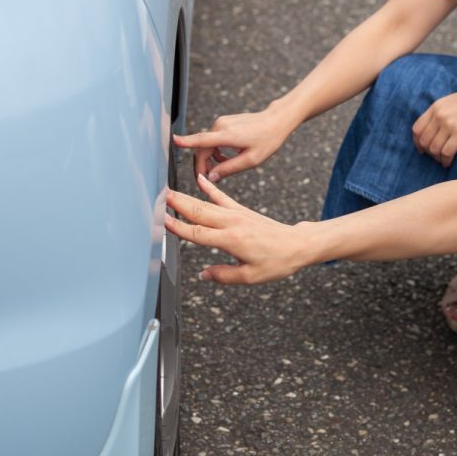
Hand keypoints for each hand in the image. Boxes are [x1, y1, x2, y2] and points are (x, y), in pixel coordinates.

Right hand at [165, 175, 310, 283]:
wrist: (297, 245)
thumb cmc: (278, 261)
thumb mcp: (251, 277)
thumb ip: (224, 275)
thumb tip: (204, 275)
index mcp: (232, 240)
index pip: (198, 233)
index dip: (178, 228)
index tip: (162, 220)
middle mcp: (232, 223)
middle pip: (198, 212)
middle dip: (177, 204)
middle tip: (159, 197)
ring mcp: (237, 214)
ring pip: (206, 204)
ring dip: (187, 197)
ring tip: (169, 190)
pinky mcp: (242, 210)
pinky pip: (222, 197)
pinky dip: (210, 188)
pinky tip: (200, 179)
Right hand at [173, 102, 298, 180]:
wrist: (277, 120)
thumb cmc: (267, 140)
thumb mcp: (251, 160)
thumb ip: (229, 169)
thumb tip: (210, 177)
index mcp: (227, 135)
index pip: (202, 140)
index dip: (186, 142)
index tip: (174, 141)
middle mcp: (221, 126)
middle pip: (201, 148)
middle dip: (202, 166)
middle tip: (206, 182)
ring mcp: (222, 123)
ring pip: (207, 145)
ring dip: (210, 159)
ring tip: (221, 170)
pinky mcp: (224, 122)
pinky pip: (213, 139)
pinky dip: (215, 151)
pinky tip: (226, 158)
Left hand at [412, 79, 456, 166]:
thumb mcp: (454, 101)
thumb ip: (441, 112)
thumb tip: (430, 129)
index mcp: (436, 106)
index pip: (417, 129)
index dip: (417, 142)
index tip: (422, 150)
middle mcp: (440, 115)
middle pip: (424, 141)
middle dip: (428, 152)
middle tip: (436, 157)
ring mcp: (450, 124)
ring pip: (434, 149)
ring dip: (437, 158)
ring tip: (443, 160)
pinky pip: (446, 153)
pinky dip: (446, 161)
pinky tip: (449, 163)